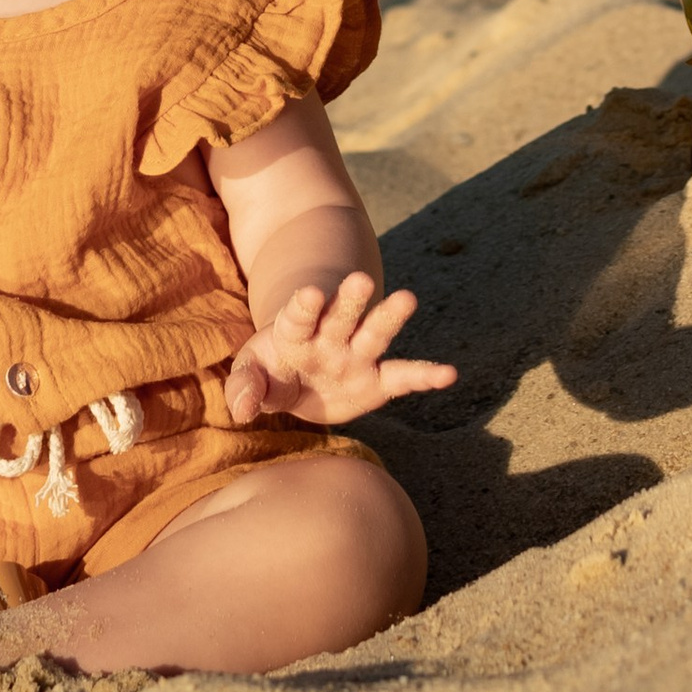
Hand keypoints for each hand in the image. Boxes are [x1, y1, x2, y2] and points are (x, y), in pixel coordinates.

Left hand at [223, 273, 456, 428]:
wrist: (300, 378)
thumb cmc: (271, 370)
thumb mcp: (252, 373)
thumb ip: (245, 387)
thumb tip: (242, 411)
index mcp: (294, 331)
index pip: (298, 315)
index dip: (305, 304)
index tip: (313, 293)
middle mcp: (329, 336)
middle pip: (341, 313)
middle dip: (351, 298)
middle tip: (361, 279)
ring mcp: (356, 355)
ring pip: (374, 333)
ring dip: (389, 316)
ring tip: (408, 298)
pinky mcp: (377, 380)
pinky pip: (402, 377)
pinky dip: (425, 376)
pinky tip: (449, 374)